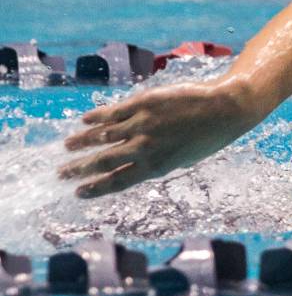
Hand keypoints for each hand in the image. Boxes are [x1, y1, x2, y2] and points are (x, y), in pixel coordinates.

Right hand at [59, 80, 258, 198]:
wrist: (225, 108)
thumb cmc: (208, 137)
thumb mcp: (183, 159)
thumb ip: (156, 162)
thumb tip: (132, 164)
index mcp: (157, 166)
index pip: (118, 181)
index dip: (95, 188)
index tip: (78, 192)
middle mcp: (146, 147)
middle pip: (104, 161)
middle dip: (80, 169)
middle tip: (61, 173)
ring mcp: (143, 124)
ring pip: (103, 136)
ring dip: (81, 142)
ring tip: (67, 147)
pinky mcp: (143, 103)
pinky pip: (113, 112)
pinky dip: (96, 117)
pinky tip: (84, 121)